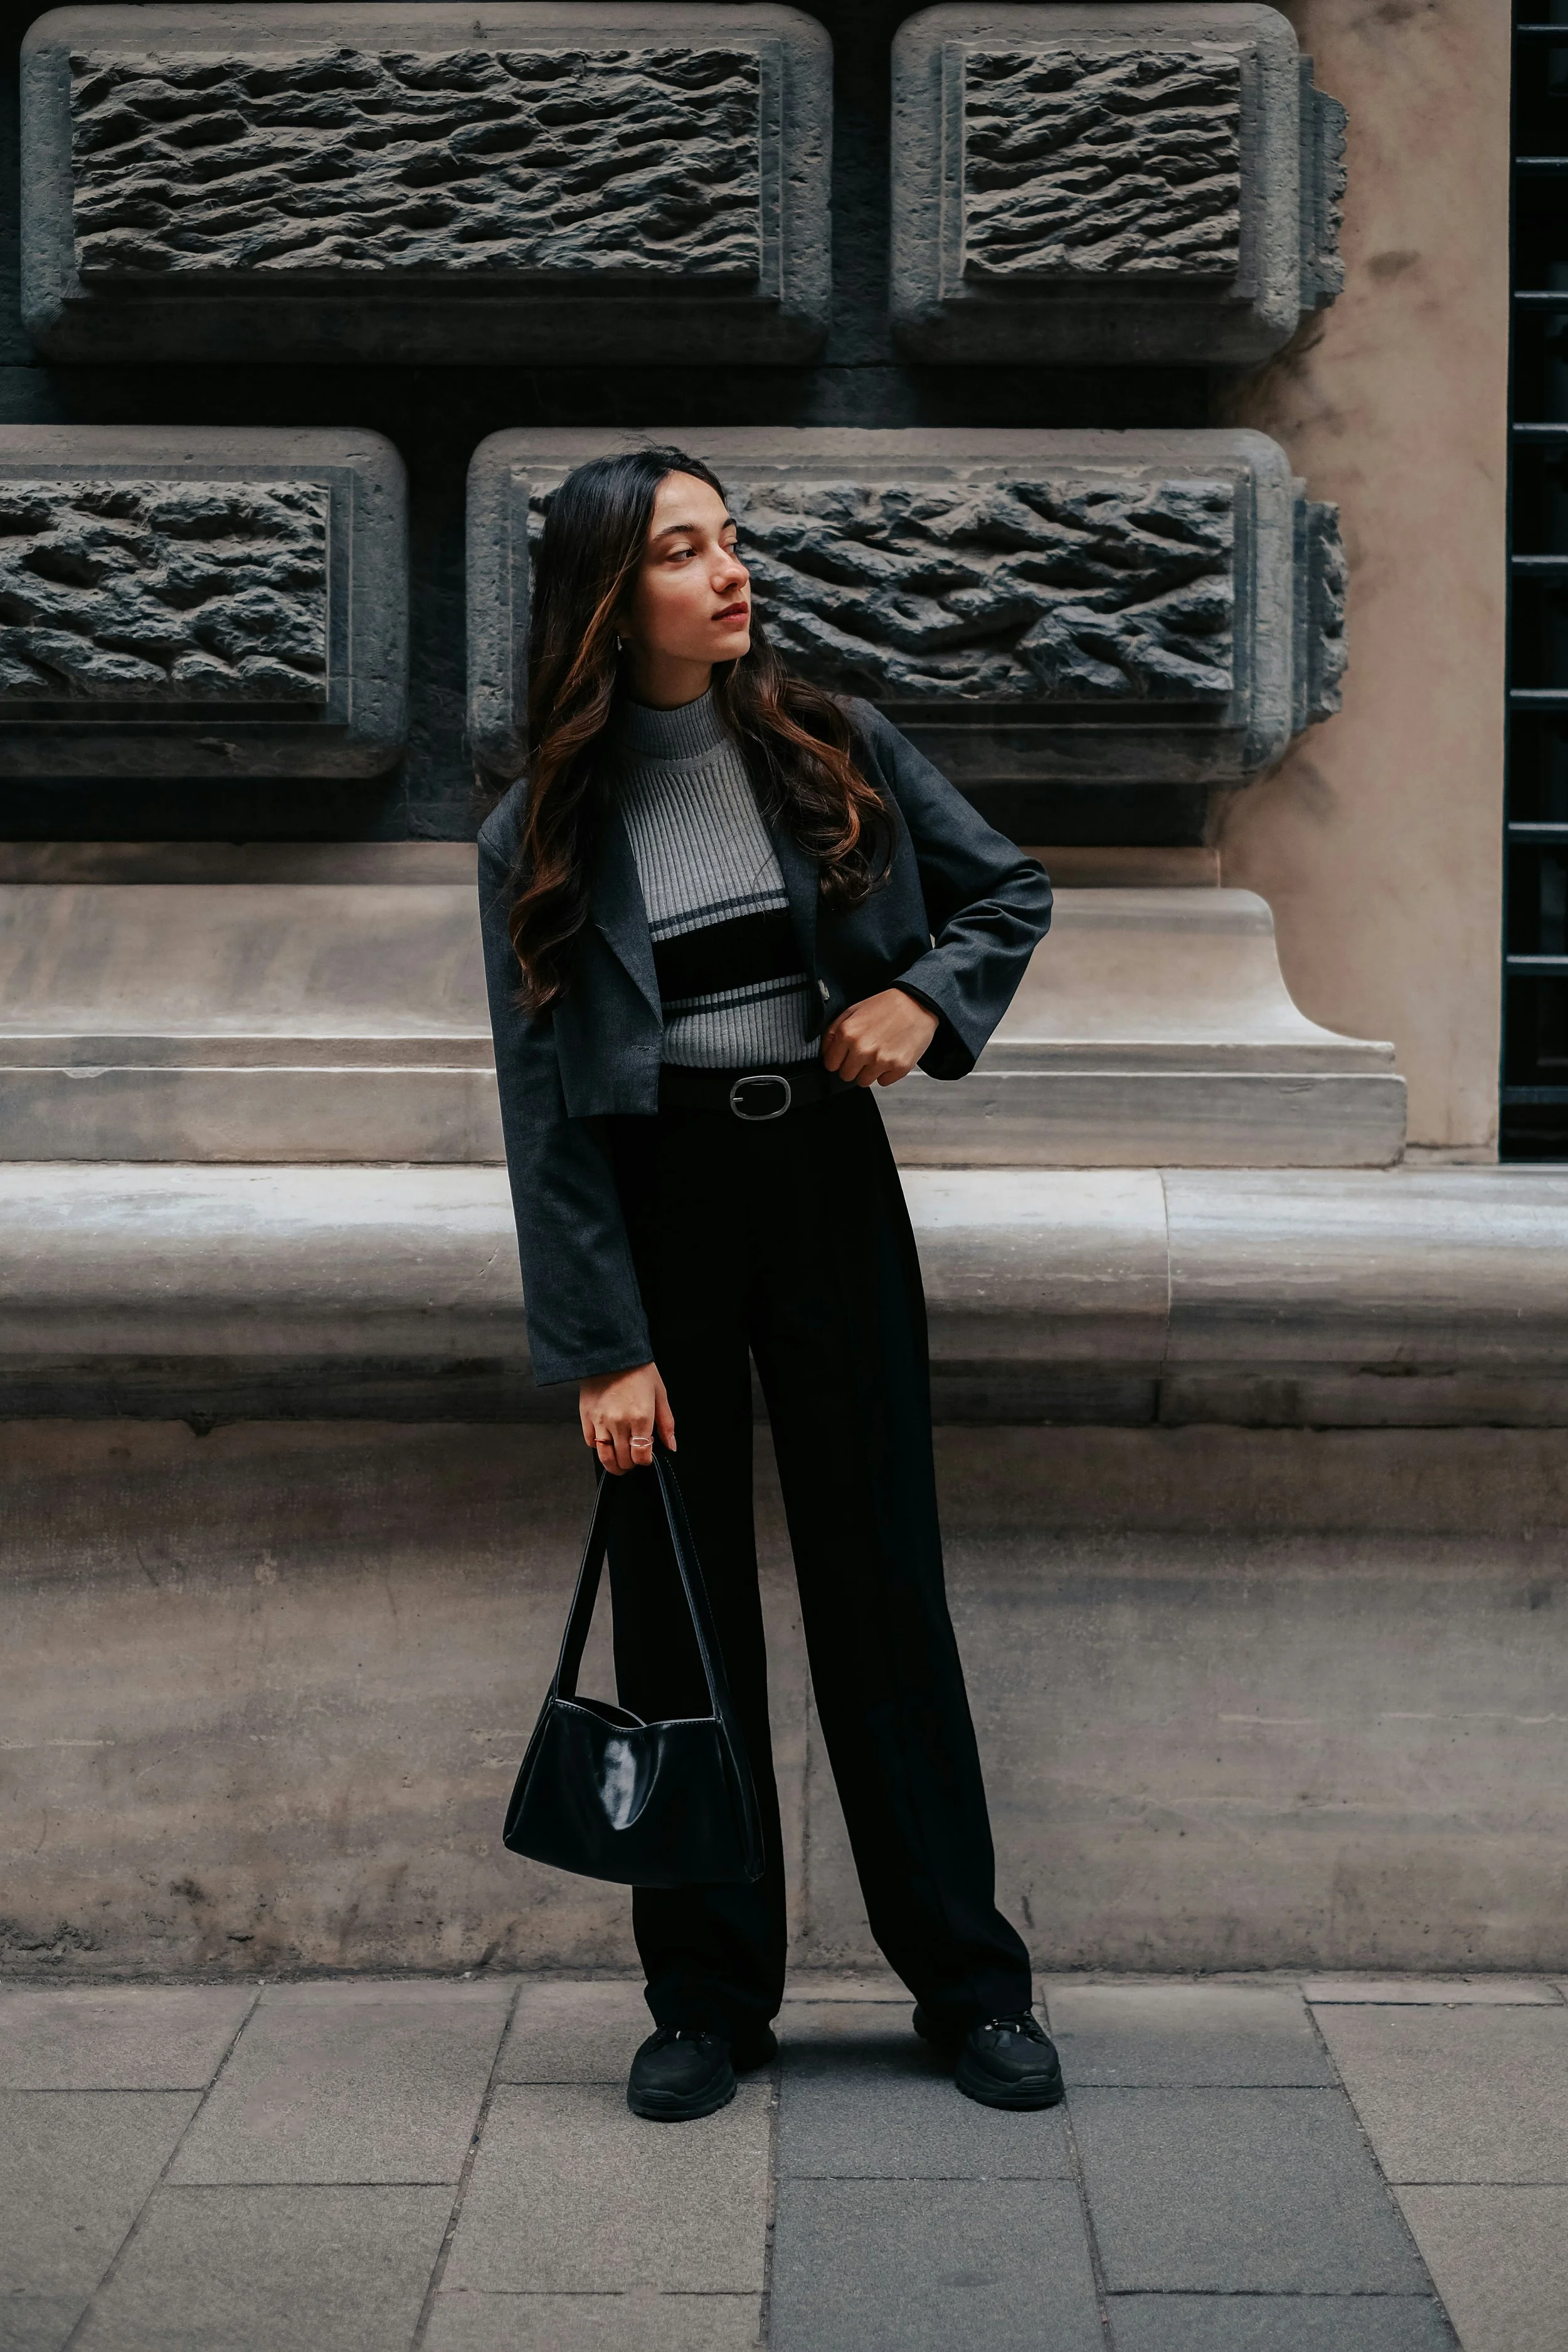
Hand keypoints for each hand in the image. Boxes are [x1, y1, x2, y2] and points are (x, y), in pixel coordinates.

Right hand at [579, 1362, 675, 1475]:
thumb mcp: (660, 1393)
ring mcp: (601, 1421)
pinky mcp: (586, 1416)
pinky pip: (591, 1441)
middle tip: (633, 1458)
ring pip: (605, 1456)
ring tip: (619, 1463)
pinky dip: (598, 1446)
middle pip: (624, 1459)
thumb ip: (666, 1423)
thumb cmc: (638, 1370)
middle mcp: (620, 1423)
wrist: (611, 1352)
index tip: (646, 1456)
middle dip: (630, 1464)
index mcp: (641, 1418)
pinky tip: (606, 1441)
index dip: (645, 1461)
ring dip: (613, 1464)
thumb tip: (671, 1446)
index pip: (641, 1456)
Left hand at [822, 988, 939, 1087]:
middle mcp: (862, 1049)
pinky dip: (886, 1073)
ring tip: (879, 1053)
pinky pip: (883, 1082)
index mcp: (847, 1033)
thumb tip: (826, 1051)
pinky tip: (891, 1056)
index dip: (838, 1060)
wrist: (918, 1004)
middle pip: (846, 1076)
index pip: (830, 1064)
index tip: (846, 1055)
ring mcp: (881, 1060)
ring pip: (863, 1082)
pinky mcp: (898, 1068)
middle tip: (865, 1053)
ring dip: (869, 1071)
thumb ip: (834, 1032)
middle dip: (853, 1066)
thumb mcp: (853, 1010)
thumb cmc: (887, 1006)